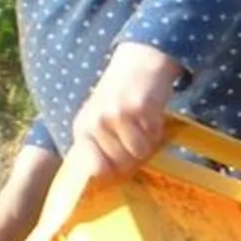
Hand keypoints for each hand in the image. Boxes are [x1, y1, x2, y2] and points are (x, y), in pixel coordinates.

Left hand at [70, 43, 184, 175]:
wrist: (139, 61)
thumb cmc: (121, 95)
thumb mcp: (100, 120)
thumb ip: (100, 146)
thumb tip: (109, 179)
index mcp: (83, 129)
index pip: (96, 170)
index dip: (115, 172)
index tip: (126, 165)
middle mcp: (96, 123)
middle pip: (122, 164)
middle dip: (135, 157)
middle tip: (138, 138)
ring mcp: (116, 115)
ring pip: (139, 153)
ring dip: (148, 143)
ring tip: (144, 125)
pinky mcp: (138, 108)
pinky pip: (153, 137)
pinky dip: (158, 130)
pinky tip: (152, 114)